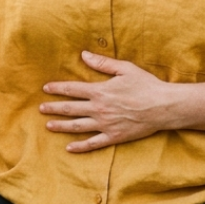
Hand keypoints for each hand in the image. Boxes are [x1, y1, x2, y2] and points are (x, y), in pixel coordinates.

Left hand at [41, 52, 173, 152]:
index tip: (45, 88)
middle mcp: (99, 108)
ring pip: (77, 126)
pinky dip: (80, 147)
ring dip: (61, 126)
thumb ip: (102, 63)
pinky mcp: (114, 136)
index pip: (72, 89)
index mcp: (100, 91)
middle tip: (40, 108)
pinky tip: (69, 148)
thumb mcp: (125, 69)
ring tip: (48, 126)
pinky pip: (93, 143)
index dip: (57, 88)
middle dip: (53, 108)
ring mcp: (105, 124)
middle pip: (70, 109)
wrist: (164, 107)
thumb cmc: (146, 85)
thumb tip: (84, 55)